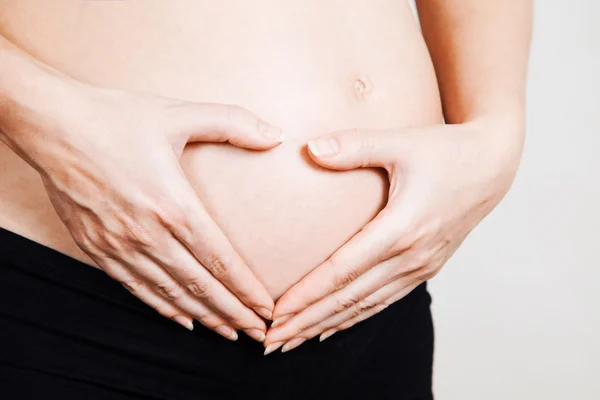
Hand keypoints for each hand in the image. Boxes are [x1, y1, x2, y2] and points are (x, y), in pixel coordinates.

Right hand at [4, 81, 284, 341]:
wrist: (50, 124)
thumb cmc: (115, 118)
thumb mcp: (179, 113)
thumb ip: (233, 123)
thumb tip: (276, 134)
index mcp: (172, 205)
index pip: (219, 260)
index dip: (246, 289)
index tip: (266, 309)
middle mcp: (147, 233)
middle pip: (199, 286)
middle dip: (232, 313)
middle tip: (256, 333)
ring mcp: (119, 245)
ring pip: (169, 293)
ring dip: (202, 316)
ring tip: (227, 332)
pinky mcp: (96, 248)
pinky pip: (135, 288)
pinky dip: (161, 307)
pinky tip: (181, 319)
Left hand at [263, 120, 523, 353]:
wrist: (491, 166)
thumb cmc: (445, 151)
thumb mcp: (401, 142)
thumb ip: (355, 145)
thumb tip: (311, 149)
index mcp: (402, 228)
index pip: (342, 271)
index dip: (307, 295)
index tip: (275, 313)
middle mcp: (411, 256)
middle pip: (349, 298)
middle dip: (307, 321)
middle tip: (270, 342)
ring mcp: (420, 267)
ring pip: (365, 306)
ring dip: (326, 325)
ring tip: (293, 341)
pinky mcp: (424, 268)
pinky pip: (384, 301)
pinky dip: (355, 318)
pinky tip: (332, 327)